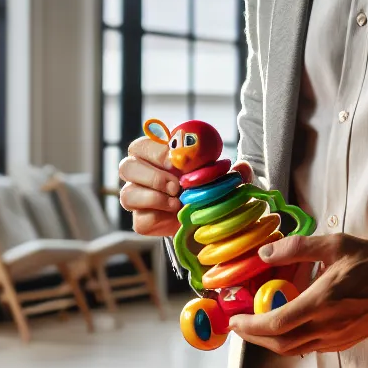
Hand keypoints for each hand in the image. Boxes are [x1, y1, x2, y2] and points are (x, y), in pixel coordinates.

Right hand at [117, 136, 252, 237]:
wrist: (209, 219)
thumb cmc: (210, 188)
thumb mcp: (225, 177)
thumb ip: (233, 171)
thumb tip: (241, 168)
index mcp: (153, 155)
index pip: (140, 146)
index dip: (155, 152)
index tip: (177, 161)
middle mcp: (139, 175)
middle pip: (126, 167)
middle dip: (152, 175)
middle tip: (177, 185)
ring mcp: (137, 199)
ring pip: (127, 195)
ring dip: (153, 197)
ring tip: (177, 202)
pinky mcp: (142, 221)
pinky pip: (140, 219)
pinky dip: (158, 217)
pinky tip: (174, 215)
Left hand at [227, 234, 367, 356]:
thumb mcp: (334, 245)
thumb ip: (297, 248)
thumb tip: (265, 253)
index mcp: (322, 303)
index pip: (277, 324)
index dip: (250, 326)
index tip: (235, 319)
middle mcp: (327, 326)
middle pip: (280, 344)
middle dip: (254, 338)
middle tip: (240, 325)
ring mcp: (337, 338)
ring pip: (294, 349)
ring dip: (271, 341)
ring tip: (258, 326)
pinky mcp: (344, 342)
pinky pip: (310, 347)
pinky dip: (292, 341)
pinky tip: (288, 326)